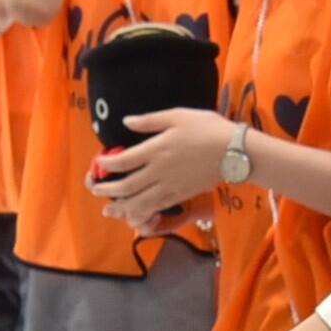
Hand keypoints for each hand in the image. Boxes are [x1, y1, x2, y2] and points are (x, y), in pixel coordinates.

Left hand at [93, 108, 236, 226]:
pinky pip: (156, 208)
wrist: (234, 152)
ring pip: (139, 202)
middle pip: (126, 186)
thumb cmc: (207, 128)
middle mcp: (159, 171)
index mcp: (156, 149)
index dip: (107, 164)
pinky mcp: (180, 195)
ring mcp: (170, 186)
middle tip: (96, 190)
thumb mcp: (177, 116)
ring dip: (120, 208)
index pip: (123, 160)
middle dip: (107, 190)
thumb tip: (126, 121)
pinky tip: (134, 215)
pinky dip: (142, 213)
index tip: (98, 163)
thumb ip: (149, 121)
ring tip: (108, 210)